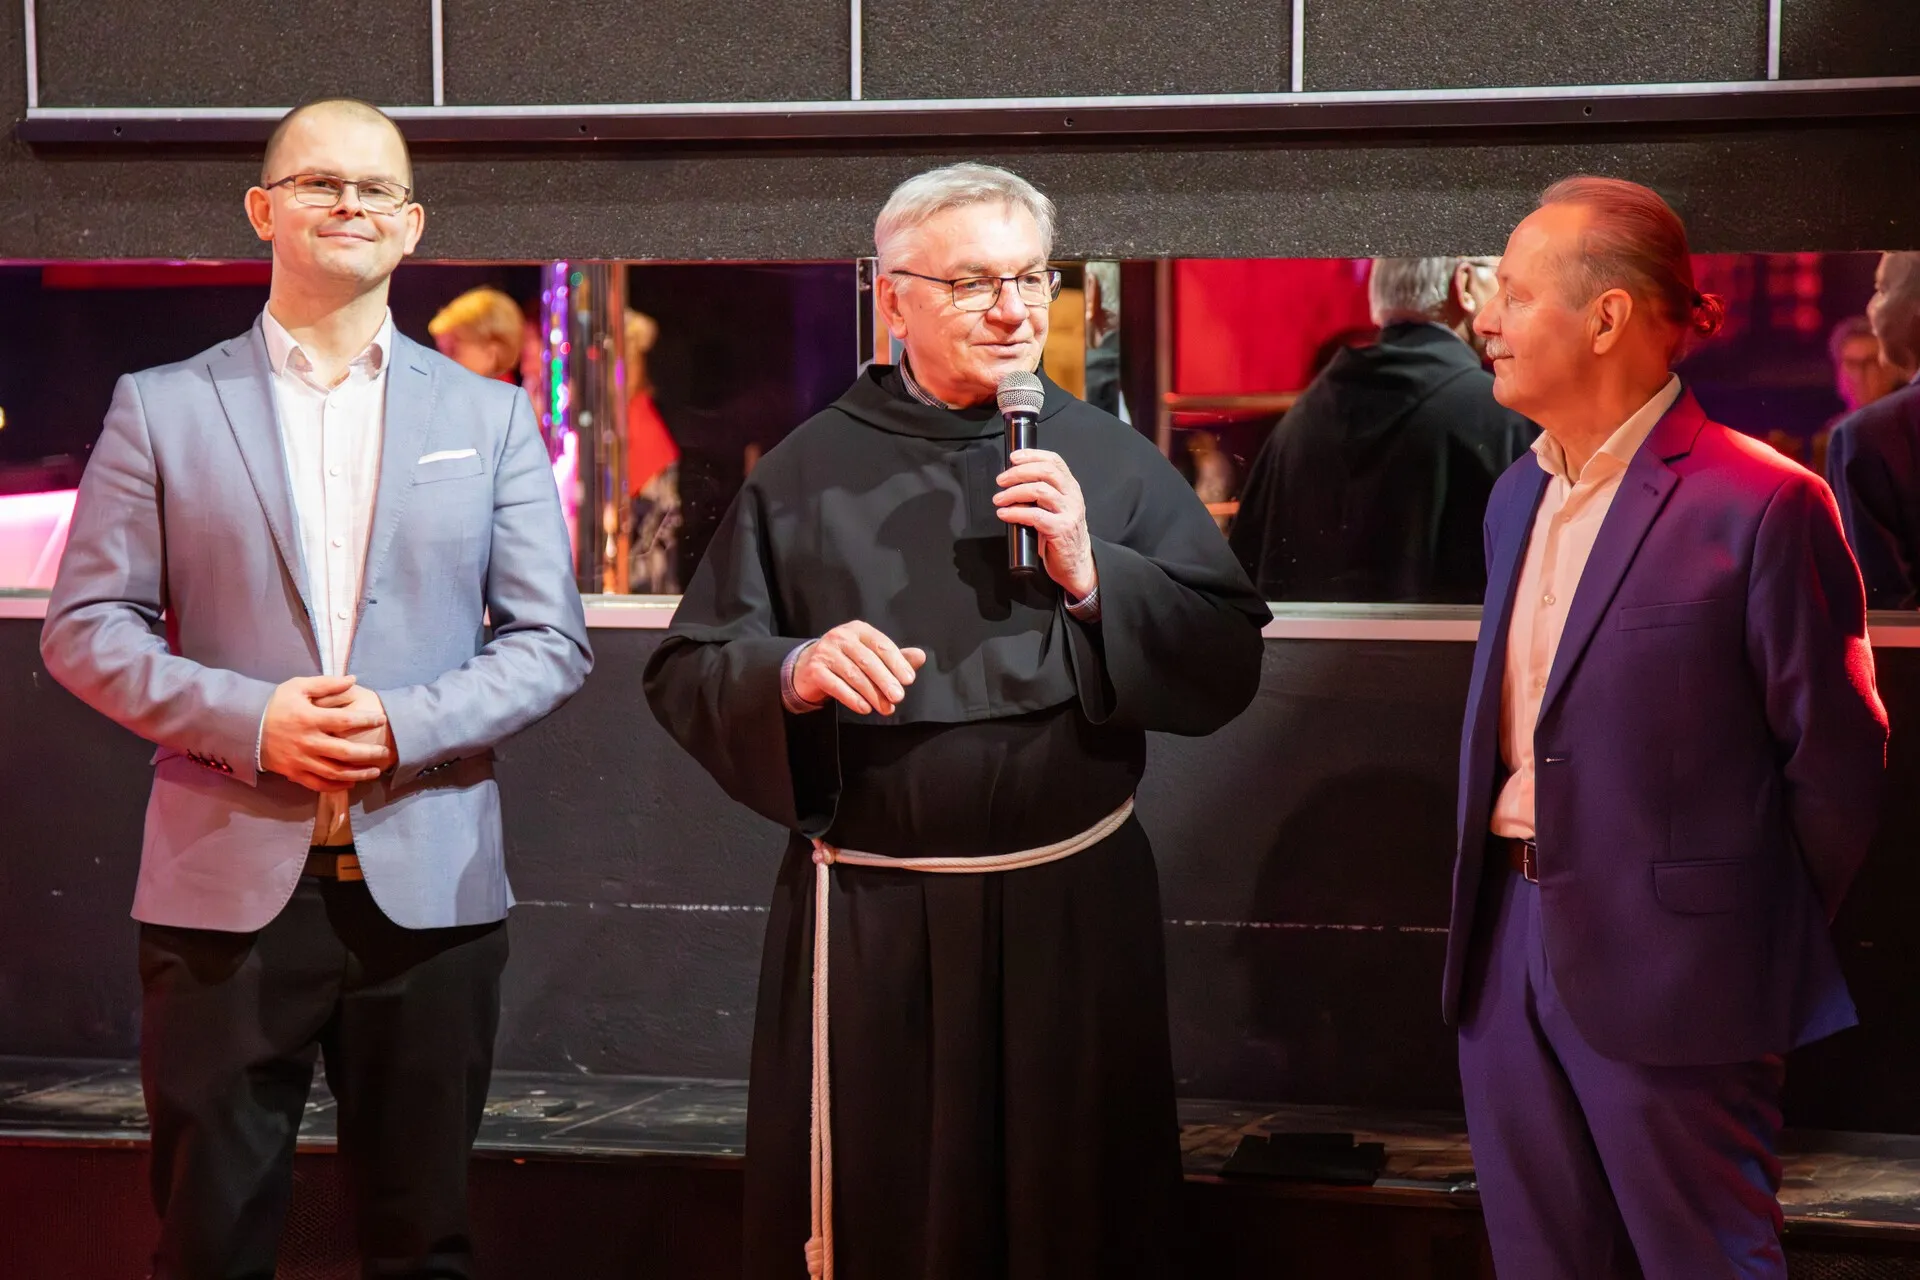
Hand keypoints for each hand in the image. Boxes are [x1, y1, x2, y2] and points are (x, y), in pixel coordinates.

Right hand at [260, 675, 392, 792]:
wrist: (245, 727)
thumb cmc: (275, 704)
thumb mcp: (298, 687)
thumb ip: (326, 684)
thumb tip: (353, 679)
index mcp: (310, 718)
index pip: (345, 720)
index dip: (366, 720)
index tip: (382, 719)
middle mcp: (308, 742)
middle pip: (345, 752)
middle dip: (369, 753)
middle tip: (385, 751)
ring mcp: (301, 760)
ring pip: (335, 772)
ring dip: (358, 773)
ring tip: (375, 771)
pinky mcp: (294, 773)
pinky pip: (319, 784)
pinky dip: (337, 786)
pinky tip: (351, 782)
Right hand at [793, 621, 927, 715]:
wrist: (807, 668)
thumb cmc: (846, 660)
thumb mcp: (871, 655)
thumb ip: (895, 657)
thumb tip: (921, 656)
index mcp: (858, 630)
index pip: (881, 645)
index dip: (896, 662)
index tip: (908, 680)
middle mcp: (840, 637)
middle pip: (867, 660)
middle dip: (885, 680)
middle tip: (899, 697)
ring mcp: (825, 652)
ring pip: (853, 674)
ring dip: (872, 694)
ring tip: (885, 708)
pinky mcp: (814, 670)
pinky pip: (836, 686)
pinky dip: (852, 699)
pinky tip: (865, 708)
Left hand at [994, 448, 1095, 599]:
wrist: (1077, 564)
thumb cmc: (1061, 536)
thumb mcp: (1055, 509)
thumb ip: (1041, 494)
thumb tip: (1012, 484)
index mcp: (1071, 488)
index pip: (1054, 461)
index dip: (1033, 455)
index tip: (1013, 457)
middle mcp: (1072, 497)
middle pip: (1046, 472)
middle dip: (1019, 472)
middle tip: (1001, 480)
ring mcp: (1068, 513)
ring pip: (1040, 491)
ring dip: (1014, 492)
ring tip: (999, 499)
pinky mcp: (1061, 530)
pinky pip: (1035, 515)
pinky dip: (1016, 513)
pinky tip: (1005, 514)